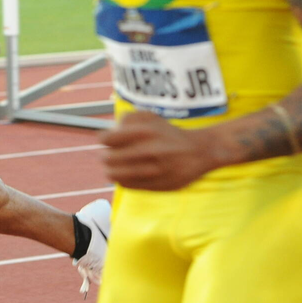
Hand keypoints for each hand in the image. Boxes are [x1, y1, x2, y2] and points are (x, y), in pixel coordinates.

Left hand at [99, 111, 218, 190]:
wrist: (199, 151)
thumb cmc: (168, 133)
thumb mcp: (150, 117)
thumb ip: (127, 119)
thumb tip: (109, 132)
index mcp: (145, 132)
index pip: (107, 139)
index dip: (103, 140)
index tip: (106, 141)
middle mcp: (150, 151)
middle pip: (108, 159)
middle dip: (105, 156)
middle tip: (109, 155)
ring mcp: (154, 170)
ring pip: (115, 175)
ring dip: (111, 170)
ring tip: (113, 167)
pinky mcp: (158, 185)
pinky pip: (127, 185)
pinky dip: (122, 180)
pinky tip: (127, 174)